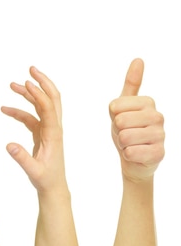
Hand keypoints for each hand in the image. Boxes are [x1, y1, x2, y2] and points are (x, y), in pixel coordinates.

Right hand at [1, 66, 65, 192]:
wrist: (53, 188)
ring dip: (28, 93)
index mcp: (53, 134)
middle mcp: (53, 128)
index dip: (38, 93)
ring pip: (40, 105)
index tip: (26, 82)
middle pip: (52, 98)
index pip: (48, 107)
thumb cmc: (45, 180)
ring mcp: (48, 130)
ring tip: (13, 85)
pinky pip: (31, 117)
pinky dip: (19, 110)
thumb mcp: (33, 171)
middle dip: (42, 82)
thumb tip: (8, 145)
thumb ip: (21, 157)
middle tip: (31, 69)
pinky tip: (4, 109)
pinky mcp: (42, 134)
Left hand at [109, 58, 164, 182]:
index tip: (122, 120)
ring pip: (125, 137)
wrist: (134, 158)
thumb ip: (131, 84)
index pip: (115, 106)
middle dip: (117, 131)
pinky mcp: (159, 153)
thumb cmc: (127, 129)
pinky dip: (128, 155)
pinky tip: (136, 154)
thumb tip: (138, 59)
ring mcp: (161, 135)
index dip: (113, 116)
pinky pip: (131, 152)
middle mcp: (158, 116)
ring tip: (131, 143)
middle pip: (120, 122)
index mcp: (148, 102)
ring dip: (122, 144)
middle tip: (125, 134)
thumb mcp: (123, 106)